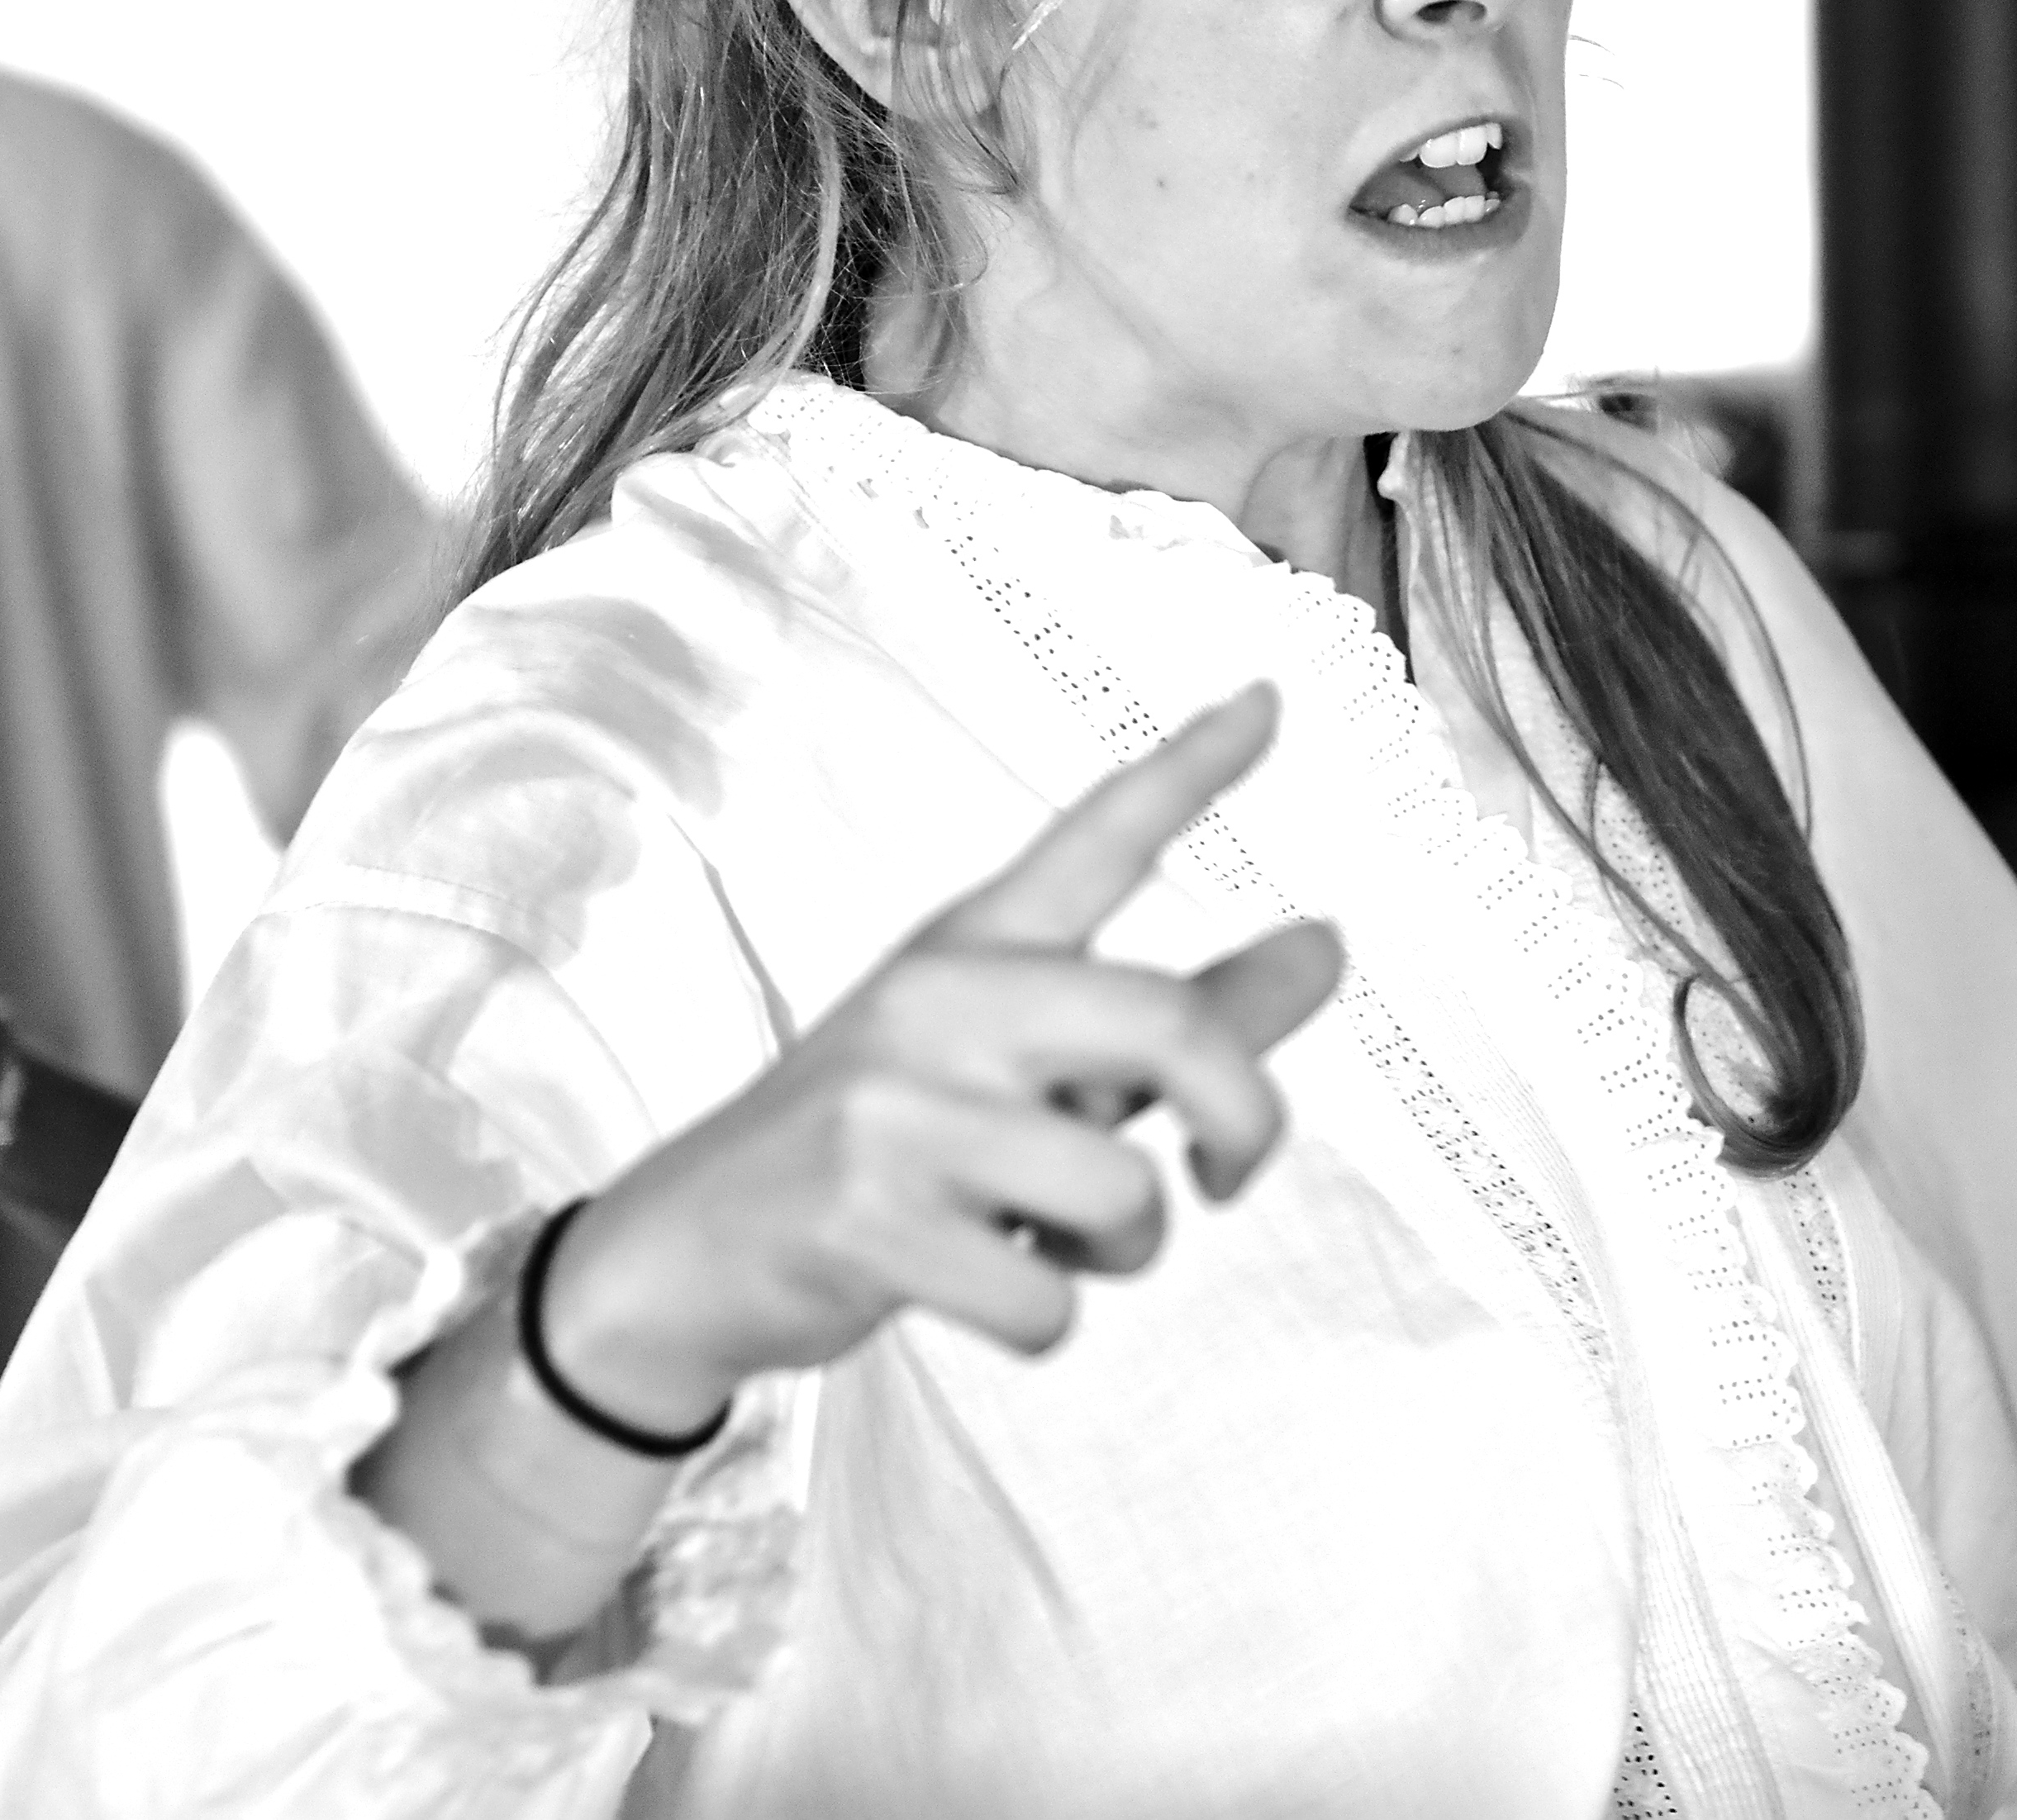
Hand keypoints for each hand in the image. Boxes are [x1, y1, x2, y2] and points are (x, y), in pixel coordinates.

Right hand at [542, 684, 1342, 1430]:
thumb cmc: (894, 1139)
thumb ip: (1184, 1014)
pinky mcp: (865, 1220)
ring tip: (1050, 1239)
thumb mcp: (1028, 1059)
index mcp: (978, 944)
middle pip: (1167, 1027)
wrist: (688, 1246)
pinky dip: (1045, 1319)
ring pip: (1120, 1189)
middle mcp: (941, 1001)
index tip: (1272, 697)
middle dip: (1244, 1117)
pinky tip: (983, 1283)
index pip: (1100, 835)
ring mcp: (895, 1108)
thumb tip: (1328, 947)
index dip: (1194, 767)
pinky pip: (1045, 1300)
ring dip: (1120, 1251)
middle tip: (1233, 1170)